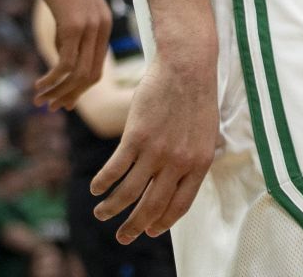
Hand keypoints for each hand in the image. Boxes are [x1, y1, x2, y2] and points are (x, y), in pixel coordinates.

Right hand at [32, 0, 109, 110]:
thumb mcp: (69, 9)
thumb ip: (69, 34)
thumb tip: (61, 61)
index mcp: (105, 26)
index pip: (96, 67)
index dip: (80, 88)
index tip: (64, 100)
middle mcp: (102, 29)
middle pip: (90, 76)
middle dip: (70, 96)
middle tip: (51, 107)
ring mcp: (90, 28)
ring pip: (77, 74)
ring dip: (58, 91)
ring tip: (40, 100)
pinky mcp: (74, 26)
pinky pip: (65, 64)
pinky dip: (52, 79)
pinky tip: (39, 85)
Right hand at [90, 43, 217, 243]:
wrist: (187, 66)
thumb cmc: (197, 97)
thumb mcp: (207, 133)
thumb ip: (194, 160)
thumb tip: (182, 180)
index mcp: (199, 164)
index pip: (179, 206)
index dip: (163, 222)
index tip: (150, 230)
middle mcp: (178, 163)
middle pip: (152, 206)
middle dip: (135, 227)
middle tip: (123, 237)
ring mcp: (156, 151)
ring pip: (128, 193)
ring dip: (111, 208)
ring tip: (101, 213)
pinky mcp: (136, 136)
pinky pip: (115, 169)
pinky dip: (102, 183)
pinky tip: (95, 189)